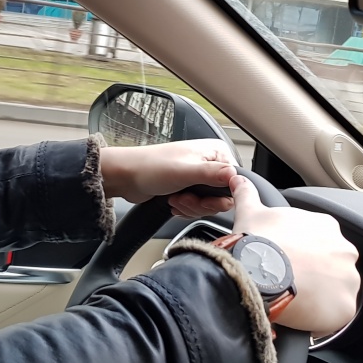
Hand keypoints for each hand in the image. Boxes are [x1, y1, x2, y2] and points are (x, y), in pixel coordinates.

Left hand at [99, 139, 236, 213]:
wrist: (126, 177)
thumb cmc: (151, 167)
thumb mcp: (186, 171)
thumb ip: (213, 174)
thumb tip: (236, 176)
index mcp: (216, 153)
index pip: (235, 182)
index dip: (220, 196)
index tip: (203, 199)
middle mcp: (210, 163)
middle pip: (222, 197)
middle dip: (201, 203)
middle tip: (185, 198)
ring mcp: (199, 177)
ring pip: (208, 205)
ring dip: (191, 207)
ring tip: (175, 198)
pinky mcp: (189, 189)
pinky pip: (197, 208)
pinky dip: (185, 209)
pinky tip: (173, 202)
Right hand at [229, 174, 360, 336]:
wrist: (257, 272)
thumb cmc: (256, 242)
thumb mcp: (250, 212)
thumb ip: (247, 193)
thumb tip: (238, 178)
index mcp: (327, 226)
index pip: (320, 244)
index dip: (302, 256)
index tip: (287, 263)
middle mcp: (344, 251)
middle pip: (332, 268)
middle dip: (314, 277)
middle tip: (289, 284)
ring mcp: (348, 280)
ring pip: (335, 292)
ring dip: (319, 298)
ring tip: (293, 303)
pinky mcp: (345, 307)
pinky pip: (335, 317)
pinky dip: (321, 320)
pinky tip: (301, 318)